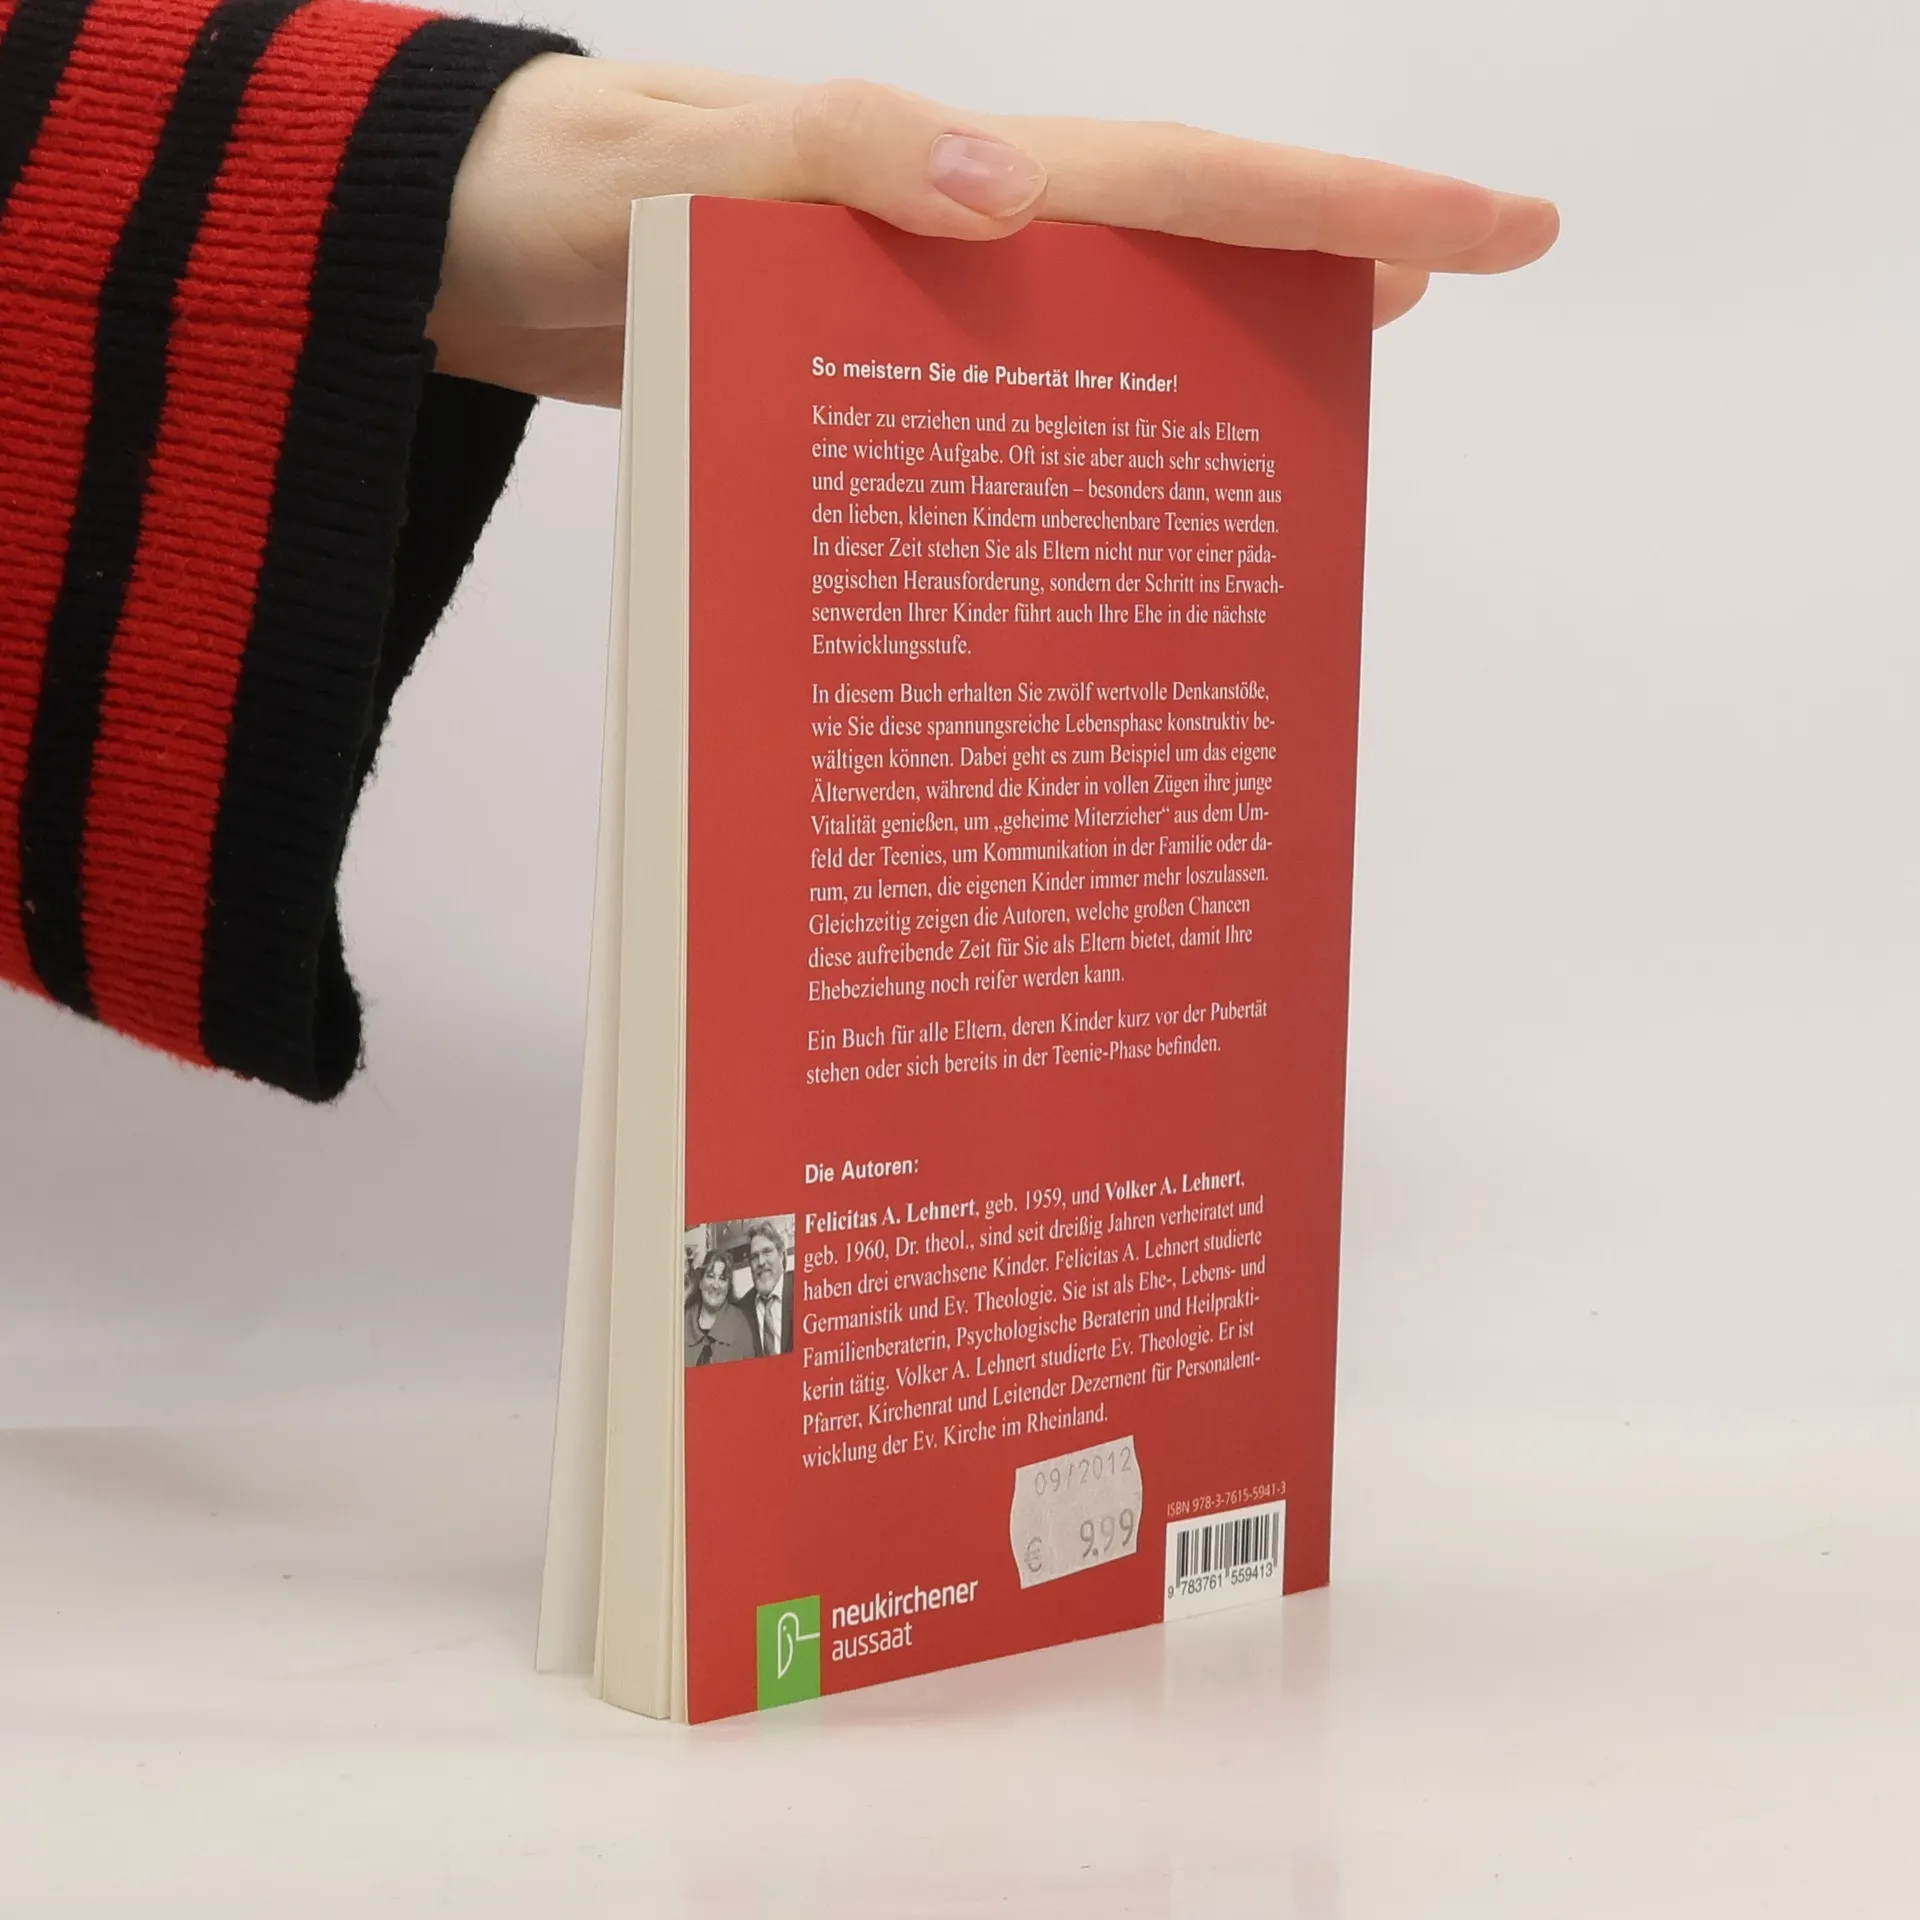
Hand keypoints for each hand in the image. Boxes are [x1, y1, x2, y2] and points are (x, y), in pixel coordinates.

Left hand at [427, 58, 1558, 406]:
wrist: (464, 258)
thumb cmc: (558, 202)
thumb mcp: (676, 173)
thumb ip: (823, 157)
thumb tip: (1001, 192)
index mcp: (956, 179)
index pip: (1193, 183)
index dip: (1349, 207)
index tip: (1495, 230)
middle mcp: (965, 241)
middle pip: (1187, 250)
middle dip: (1325, 274)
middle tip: (1445, 310)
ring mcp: (926, 312)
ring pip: (1111, 337)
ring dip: (1211, 374)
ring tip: (1306, 450)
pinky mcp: (874, 380)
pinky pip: (1012, 411)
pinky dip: (1074, 454)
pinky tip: (1095, 528)